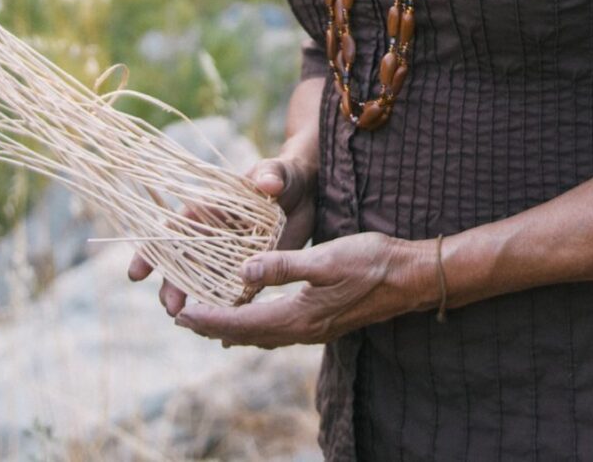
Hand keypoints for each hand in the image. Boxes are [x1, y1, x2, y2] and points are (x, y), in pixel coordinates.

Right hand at [127, 146, 317, 321]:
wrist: (304, 194)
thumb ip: (271, 175)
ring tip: (186, 321)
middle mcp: (212, 237)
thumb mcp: (277, 173)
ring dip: (192, 302)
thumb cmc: (284, 176)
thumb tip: (269, 182)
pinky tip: (220, 333)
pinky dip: (225, 311)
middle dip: (171, 285)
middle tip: (172, 308)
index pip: (172, 229)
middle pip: (182, 263)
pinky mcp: (250, 272)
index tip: (136, 274)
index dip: (152, 250)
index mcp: (209, 210)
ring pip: (201, 283)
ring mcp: (229, 257)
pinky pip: (232, 294)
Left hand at [172, 230, 427, 347]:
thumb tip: (243, 270)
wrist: (410, 279)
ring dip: (232, 327)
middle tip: (181, 318)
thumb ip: (284, 265)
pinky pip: (277, 331)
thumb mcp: (326, 257)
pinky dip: (255, 325)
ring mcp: (313, 330)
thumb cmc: (371, 261)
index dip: (209, 318)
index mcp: (298, 317)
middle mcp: (302, 331)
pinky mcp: (322, 324)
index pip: (242, 321)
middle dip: (213, 326)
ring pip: (261, 336)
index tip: (181, 314)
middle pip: (246, 334)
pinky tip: (253, 315)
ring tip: (208, 318)